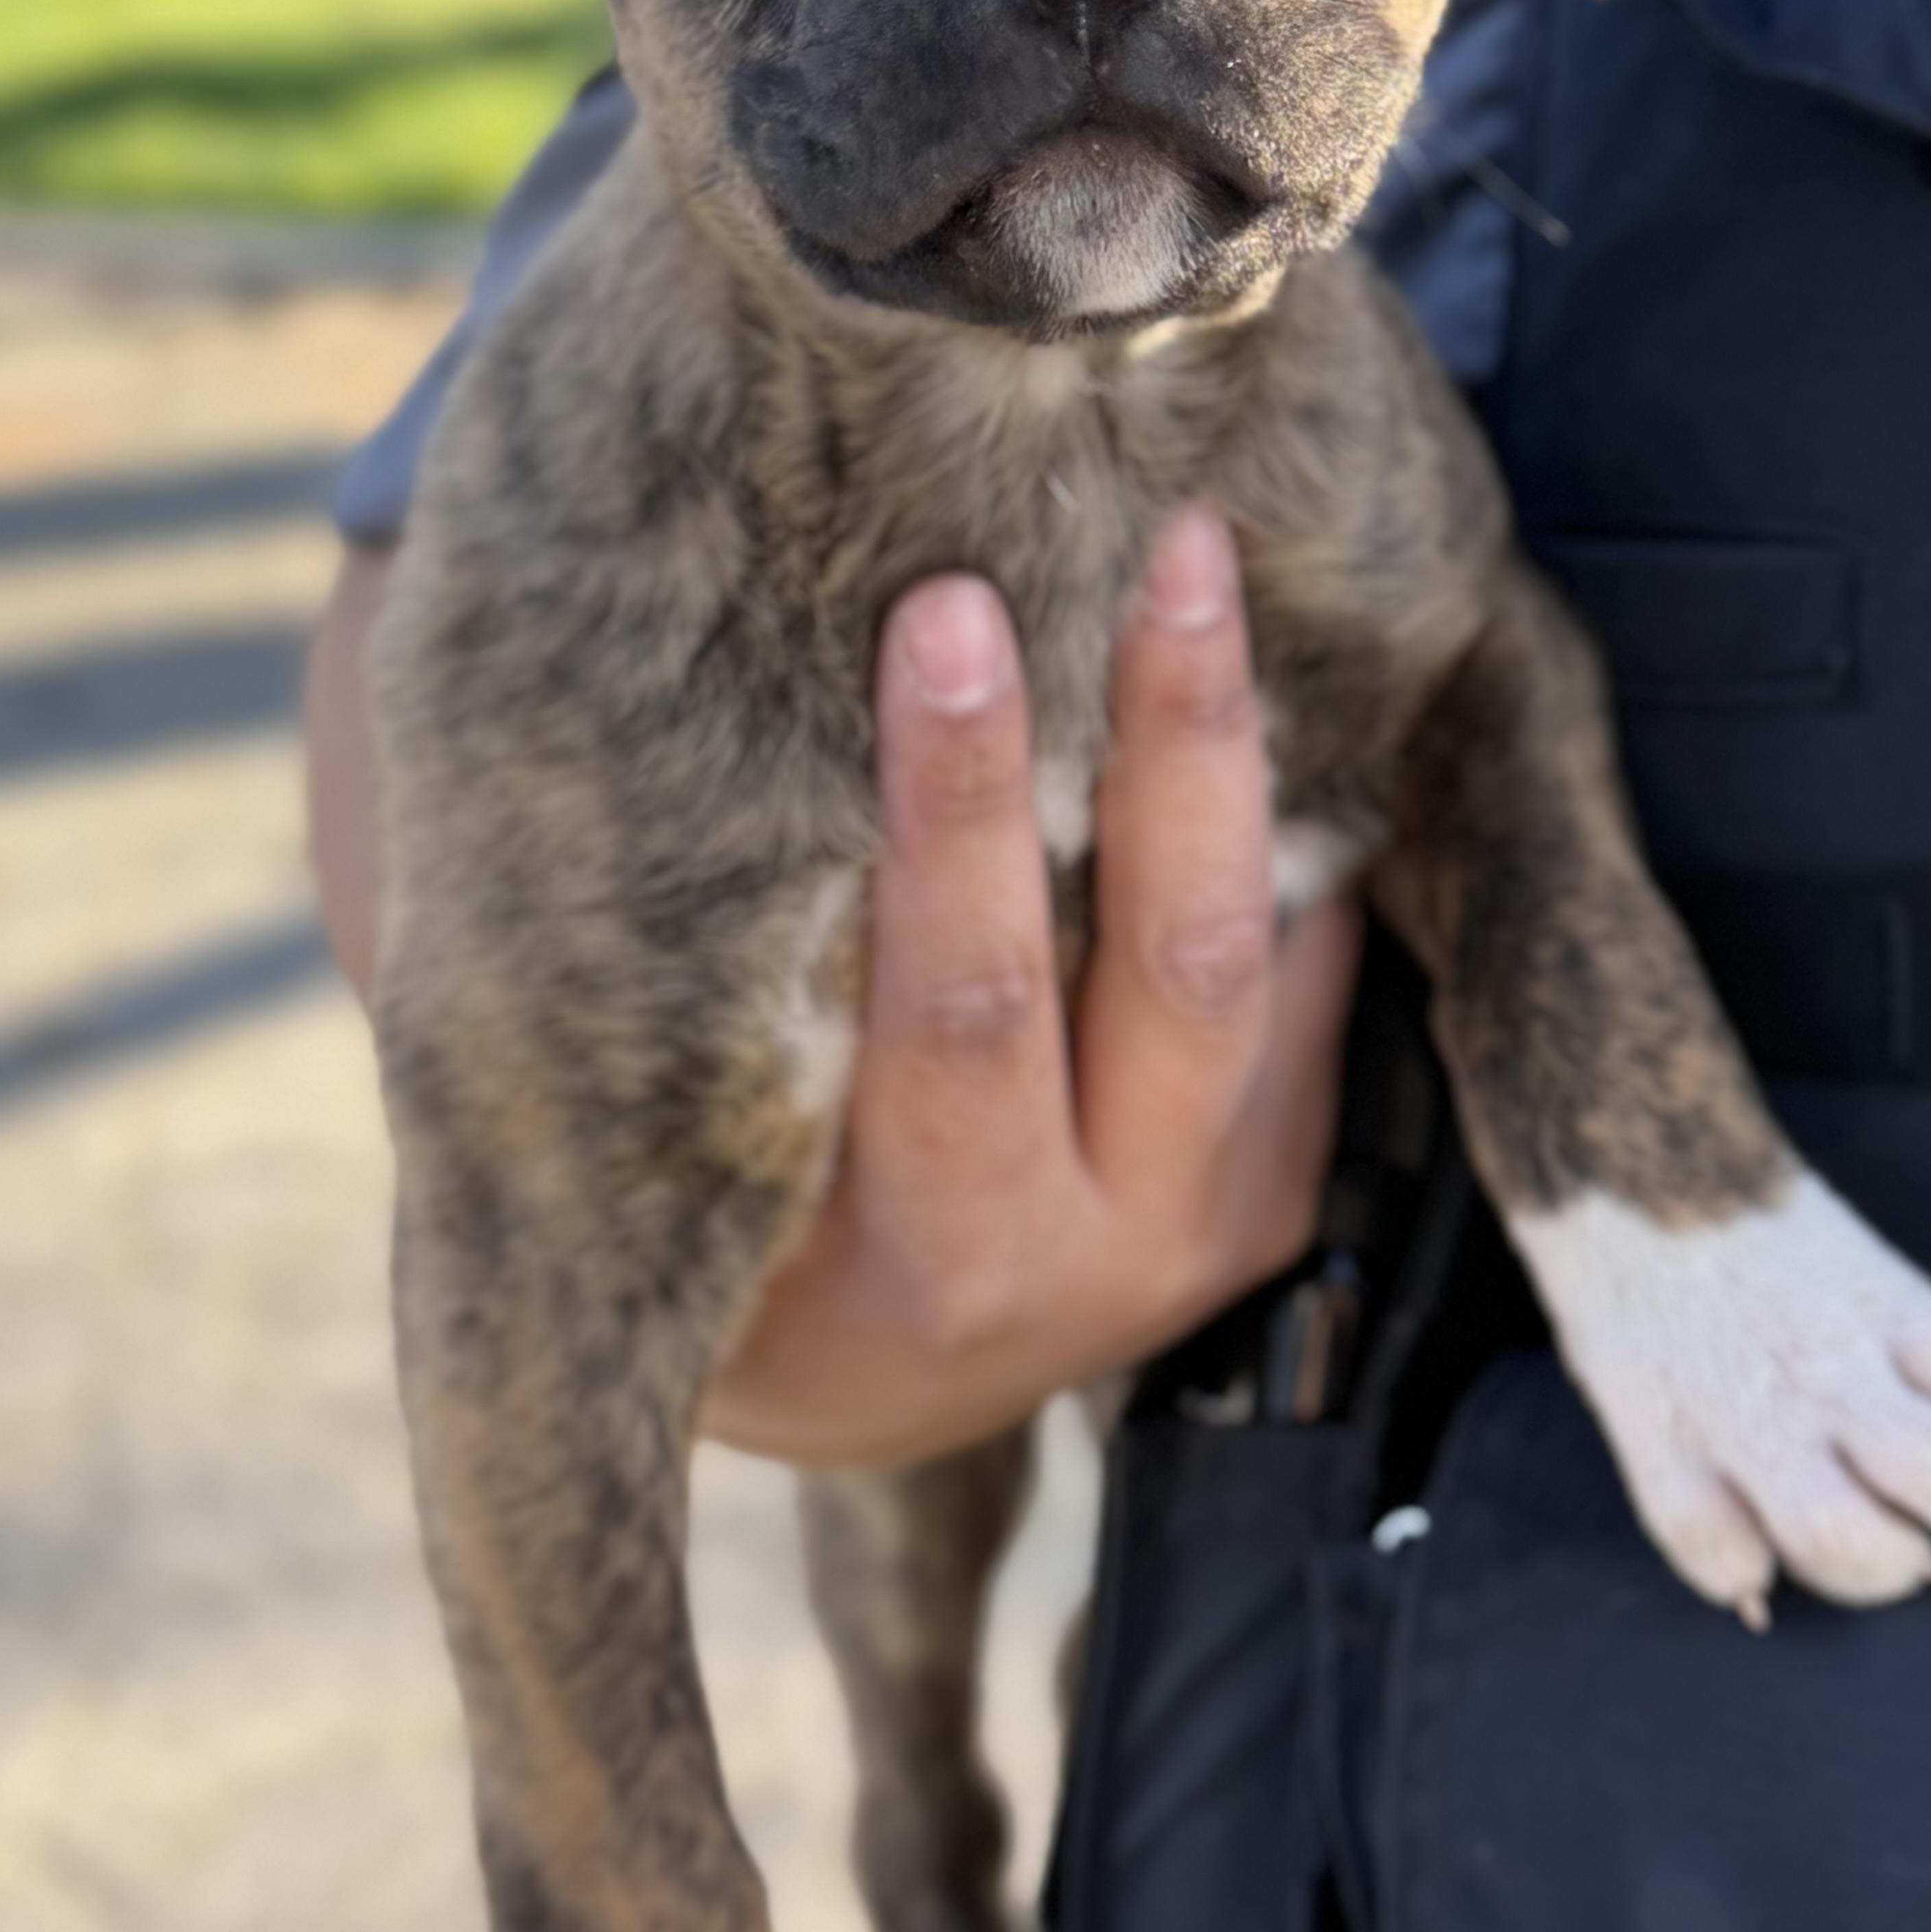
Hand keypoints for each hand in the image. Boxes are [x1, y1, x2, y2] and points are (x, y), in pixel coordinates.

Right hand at [304, 512, 1358, 1469]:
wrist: (857, 1384)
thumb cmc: (720, 1218)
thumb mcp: (689, 1156)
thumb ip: (710, 993)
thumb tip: (620, 698)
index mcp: (924, 1272)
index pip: (958, 1016)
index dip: (959, 813)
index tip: (946, 618)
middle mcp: (1091, 1264)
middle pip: (1159, 969)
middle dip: (1151, 744)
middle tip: (1136, 546)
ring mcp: (1206, 1229)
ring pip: (1251, 962)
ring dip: (1229, 751)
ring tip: (1198, 560)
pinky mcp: (1278, 1187)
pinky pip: (1309, 980)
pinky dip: (1286, 820)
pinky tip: (1250, 654)